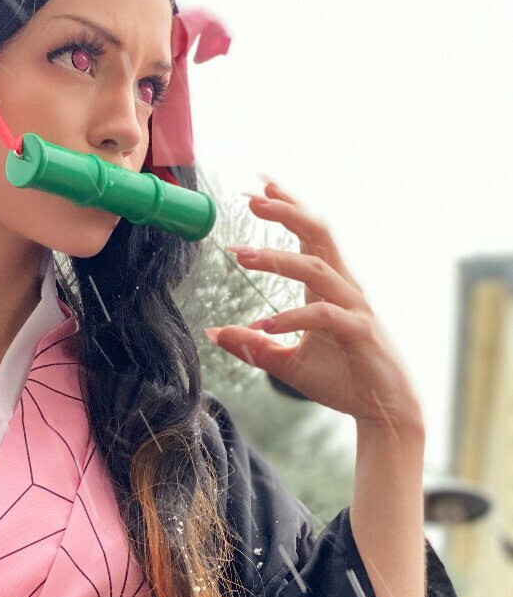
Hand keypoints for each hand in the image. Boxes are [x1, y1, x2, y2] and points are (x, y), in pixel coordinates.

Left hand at [204, 180, 423, 431]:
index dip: (288, 208)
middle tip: (250, 199)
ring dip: (277, 259)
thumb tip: (214, 332)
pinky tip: (263, 324)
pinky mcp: (360, 333)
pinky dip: (292, 318)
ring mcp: (354, 308)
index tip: (260, 185)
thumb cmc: (341, 380)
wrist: (383, 410)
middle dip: (286, 212)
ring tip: (240, 255)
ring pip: (317, 269)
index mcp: (327, 288)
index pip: (309, 236)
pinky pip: (324, 316)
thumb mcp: (284, 362)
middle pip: (319, 235)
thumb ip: (252, 345)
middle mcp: (342, 289)